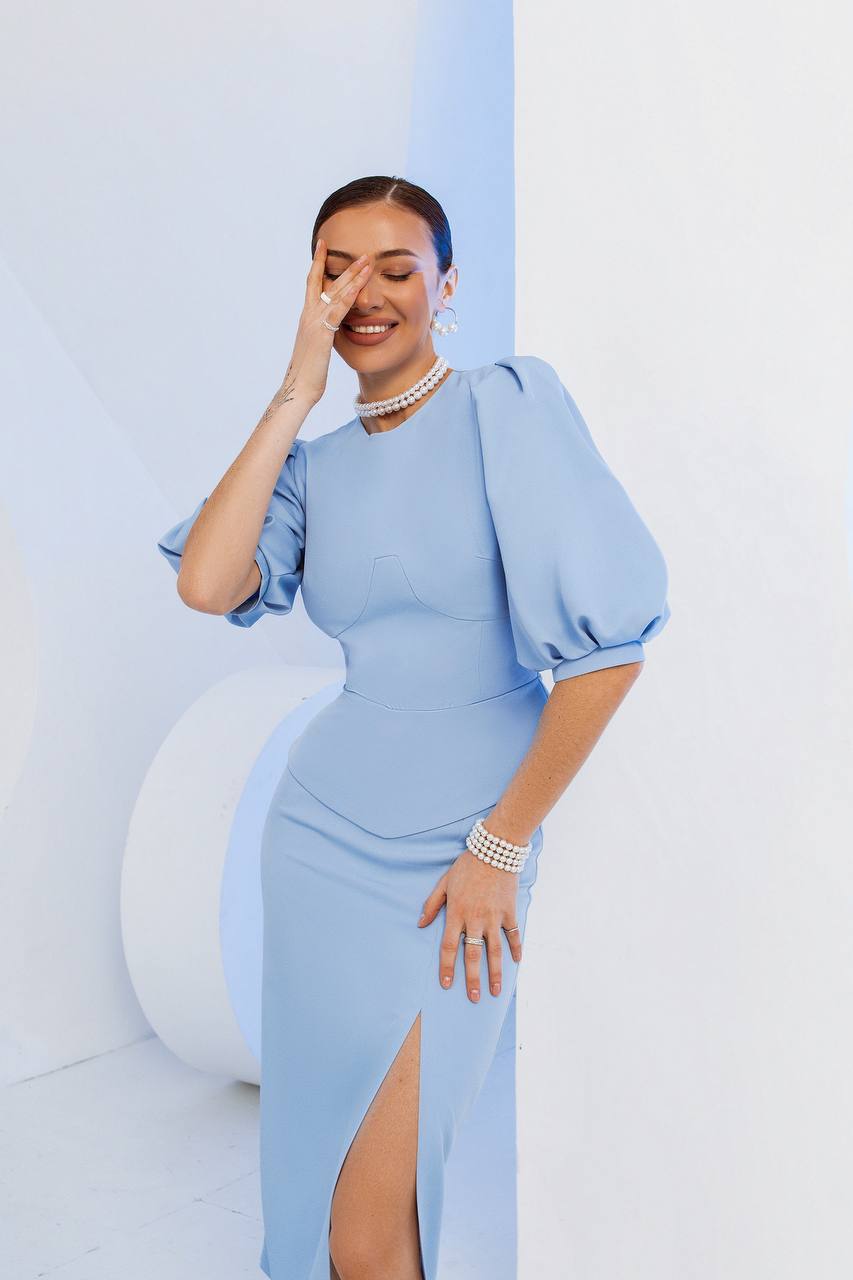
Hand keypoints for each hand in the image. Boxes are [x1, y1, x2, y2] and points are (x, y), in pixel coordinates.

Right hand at [282, 237, 372, 406]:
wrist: (298, 390)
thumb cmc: (309, 374)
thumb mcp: (318, 348)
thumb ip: (324, 334)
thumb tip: (332, 328)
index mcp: (307, 318)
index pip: (313, 284)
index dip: (319, 264)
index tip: (324, 245)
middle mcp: (308, 316)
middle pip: (325, 282)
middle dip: (342, 265)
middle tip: (357, 250)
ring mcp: (314, 323)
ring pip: (334, 293)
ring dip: (352, 275)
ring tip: (366, 261)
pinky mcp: (322, 334)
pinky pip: (337, 311)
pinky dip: (348, 297)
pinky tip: (359, 287)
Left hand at [417, 849, 522, 1001]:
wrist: (494, 851)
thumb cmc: (466, 866)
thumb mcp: (444, 882)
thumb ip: (432, 905)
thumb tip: (421, 924)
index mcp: (456, 913)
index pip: (449, 947)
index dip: (447, 967)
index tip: (446, 984)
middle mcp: (475, 919)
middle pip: (473, 955)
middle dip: (472, 979)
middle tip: (473, 998)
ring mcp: (494, 917)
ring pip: (494, 951)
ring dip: (495, 973)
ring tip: (494, 991)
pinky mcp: (509, 912)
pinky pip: (513, 934)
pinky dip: (516, 948)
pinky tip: (516, 962)